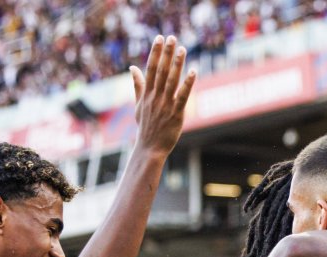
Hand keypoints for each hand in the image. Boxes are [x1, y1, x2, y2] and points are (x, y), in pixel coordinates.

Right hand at [130, 36, 196, 155]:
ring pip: (171, 81)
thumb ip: (137, 85)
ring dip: (177, 65)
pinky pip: (183, 97)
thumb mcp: (139, 105)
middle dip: (166, 54)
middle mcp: (155, 97)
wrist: (149, 148)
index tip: (160, 38)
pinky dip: (188, 84)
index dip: (155, 52)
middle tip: (172, 37)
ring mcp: (165, 105)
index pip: (150, 68)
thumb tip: (132, 67)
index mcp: (147, 94)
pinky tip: (193, 72)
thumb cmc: (145, 126)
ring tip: (182, 49)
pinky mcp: (176, 114)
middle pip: (160, 71)